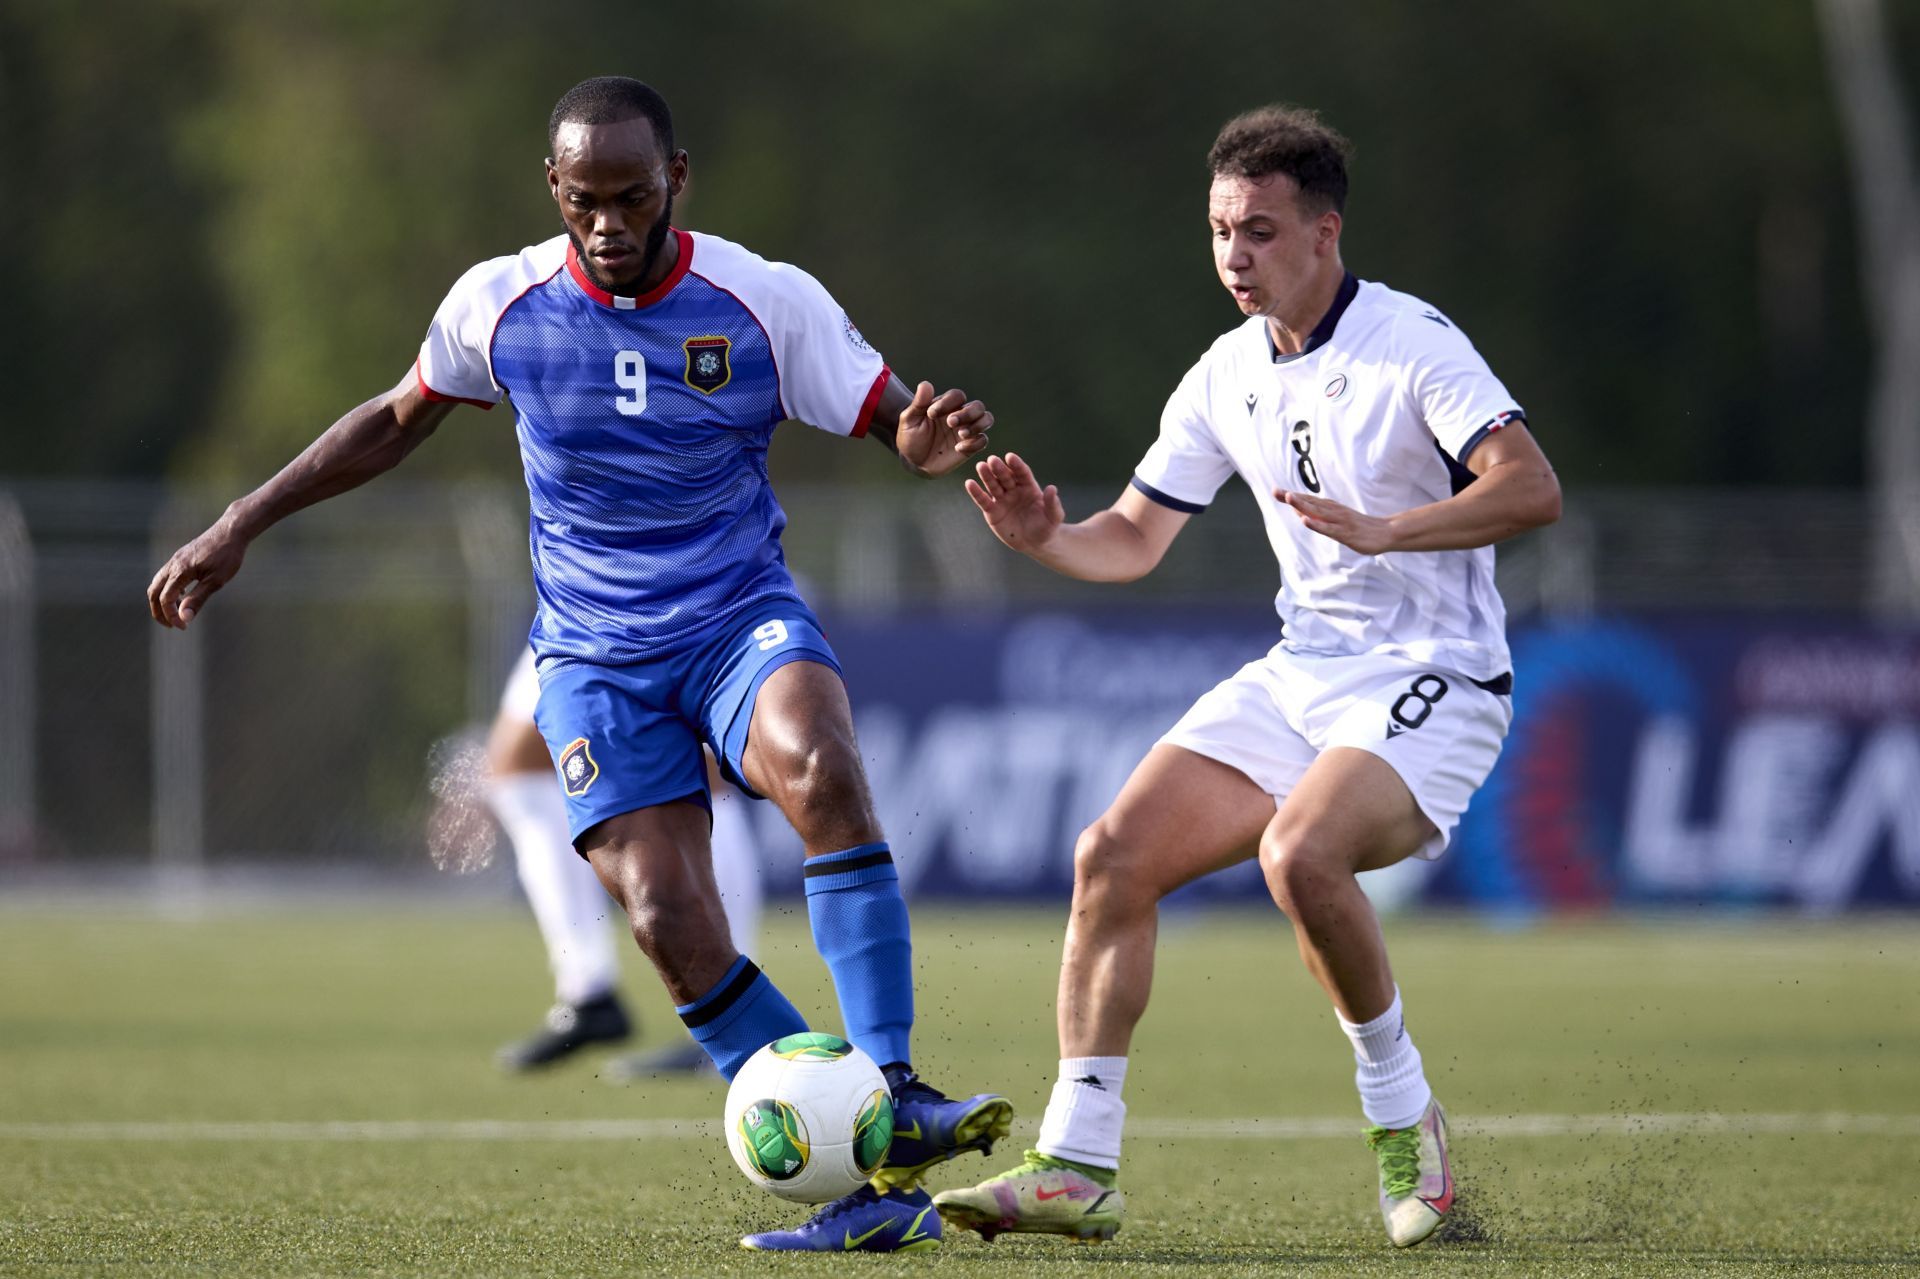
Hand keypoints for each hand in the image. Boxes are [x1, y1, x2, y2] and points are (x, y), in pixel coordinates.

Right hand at [147, 518, 250, 628]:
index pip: (166, 599)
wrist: (231, 531)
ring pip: (158, 583)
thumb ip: (197, 599)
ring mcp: (175, 559)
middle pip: (154, 592)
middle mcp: (173, 564)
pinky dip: (168, 589)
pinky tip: (182, 595)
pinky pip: (166, 576)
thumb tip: (184, 618)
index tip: (183, 627)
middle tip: (171, 625)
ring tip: (177, 612)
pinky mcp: (181, 557)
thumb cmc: (227, 556)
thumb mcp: (216, 581)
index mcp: (180, 570)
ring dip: (162, 600)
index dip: (171, 616)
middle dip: (158, 611)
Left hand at [896, 381, 992, 476]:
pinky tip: (958, 449)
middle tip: (950, 423)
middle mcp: (960, 415)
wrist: (913, 461)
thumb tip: (925, 384)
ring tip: (961, 434)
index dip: (947, 402)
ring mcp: (967, 430)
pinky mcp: (970, 446)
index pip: (957, 396)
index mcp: (946, 405)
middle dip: (967, 413)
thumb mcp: (909, 420)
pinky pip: (983, 440)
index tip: (931, 414)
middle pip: (977, 406)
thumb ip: (918, 403)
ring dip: (978, 425)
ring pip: (986, 419)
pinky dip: (974, 443)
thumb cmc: (911, 437)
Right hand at [966, 453, 1063, 553]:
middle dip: (999, 469)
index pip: (1022, 473)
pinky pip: (983, 500)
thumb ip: (1053, 504)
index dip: (1016, 465)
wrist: (1034, 543)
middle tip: (992, 460)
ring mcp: (1002, 500)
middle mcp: (1014, 490)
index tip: (1010, 457)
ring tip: (980, 466)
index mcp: (1029, 487)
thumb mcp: (1054, 517)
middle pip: (1006, 477)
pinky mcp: (992, 511)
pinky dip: (976, 492)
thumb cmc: (1046, 527)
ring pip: (993, 485)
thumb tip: (1052, 488)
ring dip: (986, 476)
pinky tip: (969, 483)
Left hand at [1275, 489, 1396, 554]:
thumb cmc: (1359, 526)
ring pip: (1318, 512)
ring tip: (1288, 498)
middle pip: (1310, 503)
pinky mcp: (1345, 533)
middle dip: (1292, 498)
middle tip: (1276, 491)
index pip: (1308, 500)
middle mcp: (1333, 511)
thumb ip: (1318, 515)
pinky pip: (1328, 529)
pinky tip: (1306, 521)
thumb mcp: (1336, 519)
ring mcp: (1339, 521)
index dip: (1291, 496)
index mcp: (1330, 507)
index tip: (1275, 490)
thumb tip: (1299, 511)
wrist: (1385, 532)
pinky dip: (1316, 524)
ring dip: (1303, 505)